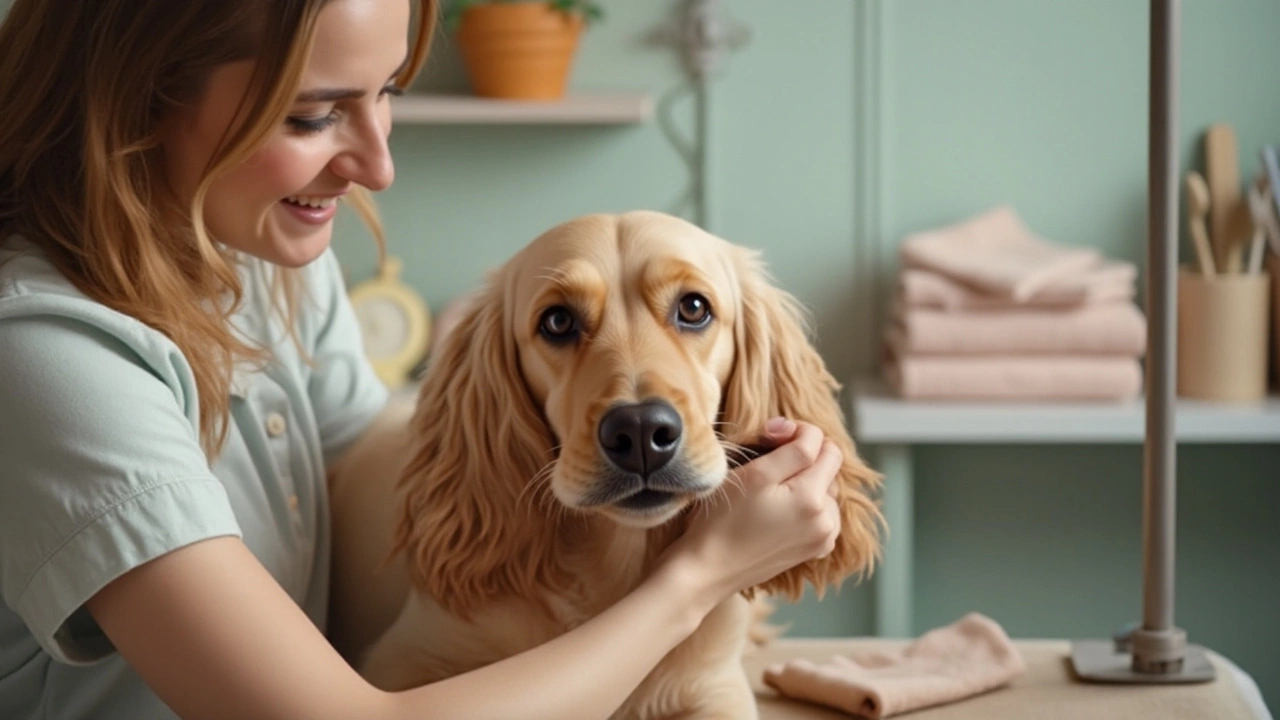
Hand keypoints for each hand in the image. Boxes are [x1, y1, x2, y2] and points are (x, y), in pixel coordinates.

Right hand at [660, 417, 842, 607]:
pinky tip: (780, 509)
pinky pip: (821, 513)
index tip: (771, 438)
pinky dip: (806, 504)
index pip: (827, 446)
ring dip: (806, 481)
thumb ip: (792, 448)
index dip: (800, 433)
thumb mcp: (756, 474)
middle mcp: (827, 521)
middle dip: (803, 458)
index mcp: (813, 498)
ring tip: (771, 491)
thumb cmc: (722, 520)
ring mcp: (822, 538)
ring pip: (826, 490)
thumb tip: (811, 434)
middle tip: (766, 464)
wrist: (707, 570)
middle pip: (829, 468)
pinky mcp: (813, 549)